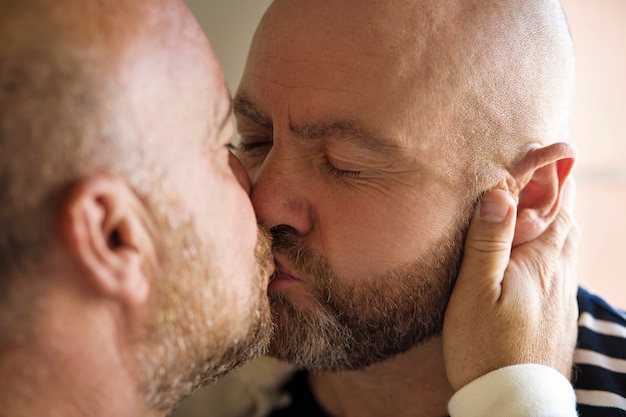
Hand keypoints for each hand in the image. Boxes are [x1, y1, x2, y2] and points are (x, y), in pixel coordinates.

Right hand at [442, 184, 578, 390]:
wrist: (514, 400)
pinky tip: (535, 249)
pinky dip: (551, 241)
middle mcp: (561, 271)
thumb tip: (498, 190)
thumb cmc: (486, 347)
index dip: (551, 172)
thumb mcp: (476, 291)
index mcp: (543, 259)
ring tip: (534, 201)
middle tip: (537, 168)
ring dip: (554, 214)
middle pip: (566, 217)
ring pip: (566, 239)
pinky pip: (561, 262)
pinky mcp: (557, 309)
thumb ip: (488, 241)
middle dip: (555, 189)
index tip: (542, 147)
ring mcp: (562, 292)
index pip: (557, 202)